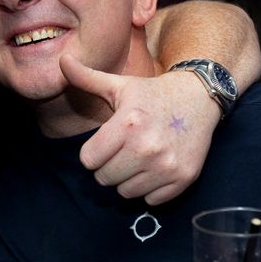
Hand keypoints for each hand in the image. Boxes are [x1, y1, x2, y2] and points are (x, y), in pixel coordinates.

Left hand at [65, 55, 218, 204]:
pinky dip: (150, 189)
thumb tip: (61, 61)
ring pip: (126, 193)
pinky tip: (156, 167)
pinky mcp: (183, 178)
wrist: (200, 97)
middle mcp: (147, 147)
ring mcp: (167, 165)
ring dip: (128, 179)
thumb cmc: (153, 93)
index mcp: (128, 123)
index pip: (88, 160)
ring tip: (140, 158)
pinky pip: (150, 200)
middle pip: (105, 179)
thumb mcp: (119, 85)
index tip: (107, 142)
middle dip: (109, 166)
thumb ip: (87, 78)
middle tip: (123, 150)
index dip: (94, 152)